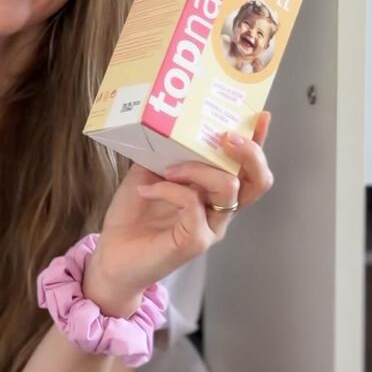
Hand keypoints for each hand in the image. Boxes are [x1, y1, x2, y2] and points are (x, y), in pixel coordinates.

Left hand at [84, 112, 273, 312]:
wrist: (112, 255)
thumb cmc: (131, 217)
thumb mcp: (148, 173)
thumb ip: (164, 153)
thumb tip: (168, 124)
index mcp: (212, 194)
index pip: (247, 168)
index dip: (259, 143)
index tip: (260, 115)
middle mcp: (218, 211)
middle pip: (257, 181)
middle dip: (248, 152)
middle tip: (225, 136)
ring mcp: (210, 227)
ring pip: (228, 187)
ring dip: (197, 168)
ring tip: (168, 169)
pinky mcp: (195, 241)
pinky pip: (193, 204)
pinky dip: (169, 189)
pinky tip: (147, 190)